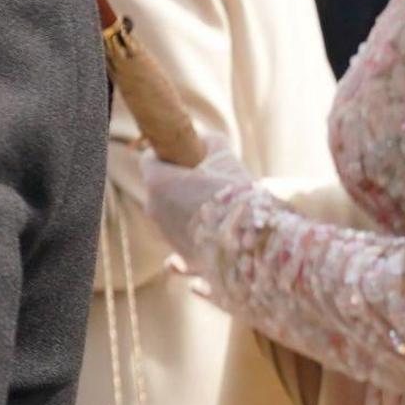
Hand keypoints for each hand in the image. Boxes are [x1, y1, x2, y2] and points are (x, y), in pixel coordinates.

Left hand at [142, 142, 249, 258]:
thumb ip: (208, 144)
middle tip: (209, 183)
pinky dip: (187, 259)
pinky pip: (181, 260)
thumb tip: (203, 141)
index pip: (151, 161)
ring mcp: (168, 237)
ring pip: (173, 222)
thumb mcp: (224, 157)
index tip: (186, 156)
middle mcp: (155, 211)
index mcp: (158, 183)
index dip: (168, 155)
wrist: (253, 240)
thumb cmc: (236, 194)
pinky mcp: (185, 260)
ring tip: (220, 215)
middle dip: (181, 186)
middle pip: (162, 192)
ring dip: (191, 217)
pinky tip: (194, 263)